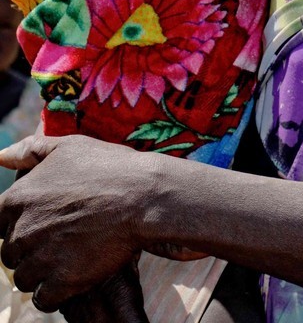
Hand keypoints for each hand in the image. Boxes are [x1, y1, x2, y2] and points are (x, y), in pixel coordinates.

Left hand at [0, 136, 153, 310]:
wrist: (144, 196)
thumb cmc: (108, 167)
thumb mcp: (68, 147)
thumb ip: (30, 151)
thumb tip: (2, 156)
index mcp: (18, 198)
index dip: (18, 223)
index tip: (43, 220)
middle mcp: (22, 230)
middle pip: (10, 253)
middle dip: (31, 249)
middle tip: (62, 237)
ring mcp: (41, 258)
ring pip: (25, 278)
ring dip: (43, 272)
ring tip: (70, 255)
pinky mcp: (61, 282)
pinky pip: (44, 298)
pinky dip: (57, 291)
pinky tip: (75, 273)